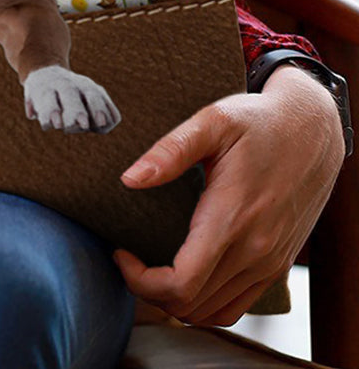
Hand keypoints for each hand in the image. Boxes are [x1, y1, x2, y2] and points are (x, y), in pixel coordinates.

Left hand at [112, 64, 345, 326]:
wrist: (312, 131)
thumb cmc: (258, 122)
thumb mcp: (212, 121)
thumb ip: (170, 151)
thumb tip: (130, 179)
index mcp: (232, 218)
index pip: (181, 283)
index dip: (140, 280)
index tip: (120, 252)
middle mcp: (255, 250)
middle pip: (191, 305)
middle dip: (148, 290)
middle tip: (128, 258)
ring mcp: (269, 262)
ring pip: (214, 312)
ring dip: (175, 301)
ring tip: (150, 267)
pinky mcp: (277, 264)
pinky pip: (236, 305)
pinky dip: (204, 303)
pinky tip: (184, 275)